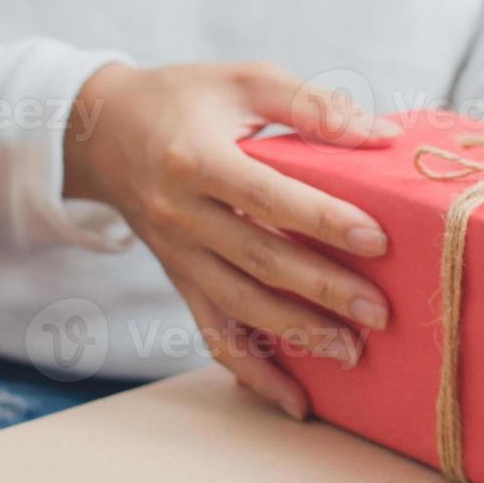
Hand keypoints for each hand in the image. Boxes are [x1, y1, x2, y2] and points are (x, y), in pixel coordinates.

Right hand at [64, 62, 400, 418]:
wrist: (103, 132)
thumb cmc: (185, 99)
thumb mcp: (243, 80)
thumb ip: (310, 105)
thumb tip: (378, 136)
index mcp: (195, 159)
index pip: (265, 196)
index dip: (320, 219)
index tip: (375, 239)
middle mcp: (181, 215)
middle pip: (257, 260)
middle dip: (322, 290)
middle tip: (380, 312)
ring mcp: (178, 256)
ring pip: (238, 306)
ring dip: (296, 334)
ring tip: (353, 352)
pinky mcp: (180, 281)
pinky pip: (214, 334)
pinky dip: (252, 374)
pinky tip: (296, 402)